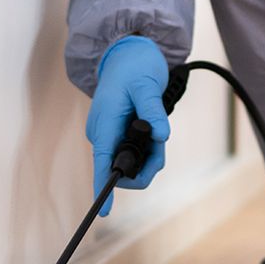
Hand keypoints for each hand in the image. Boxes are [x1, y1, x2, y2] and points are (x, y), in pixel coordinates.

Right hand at [86, 36, 170, 216]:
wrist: (129, 53)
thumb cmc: (135, 66)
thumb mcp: (147, 85)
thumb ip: (153, 110)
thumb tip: (161, 136)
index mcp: (104, 124)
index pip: (102, 162)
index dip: (103, 187)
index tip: (104, 210)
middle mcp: (103, 134)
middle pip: (123, 168)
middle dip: (146, 165)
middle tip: (162, 144)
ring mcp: (110, 136)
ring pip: (131, 163)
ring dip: (150, 157)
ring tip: (160, 133)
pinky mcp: (118, 135)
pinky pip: (134, 153)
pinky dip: (149, 150)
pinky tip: (155, 134)